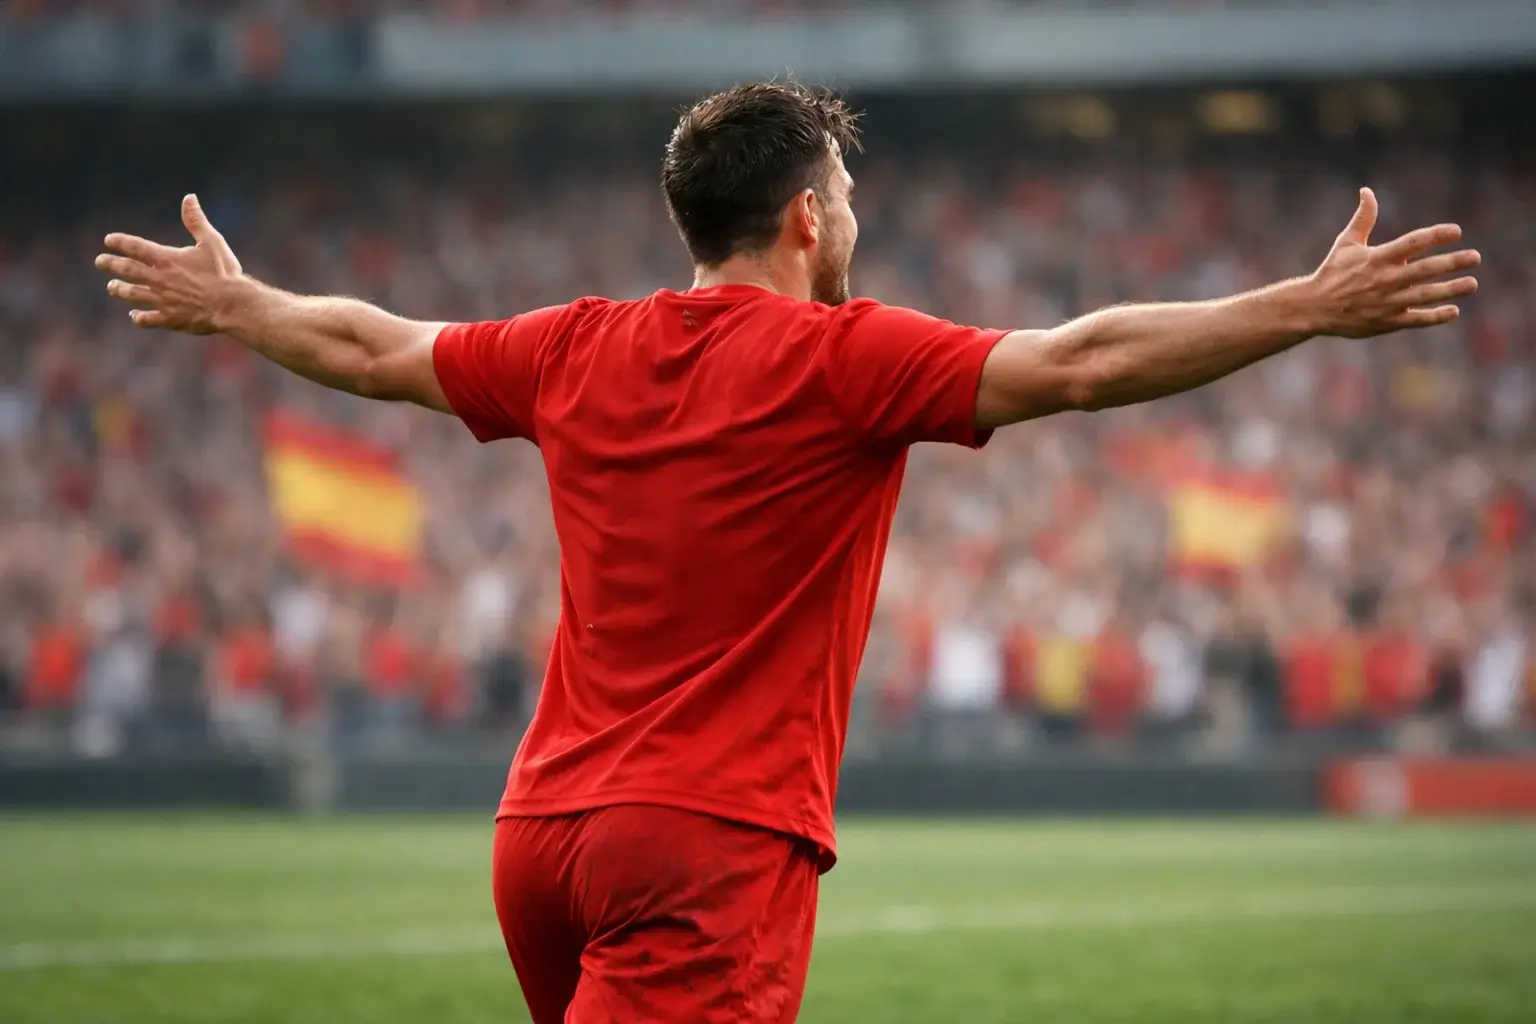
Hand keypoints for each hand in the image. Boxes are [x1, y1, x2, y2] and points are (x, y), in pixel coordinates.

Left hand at [95, 194, 243, 333]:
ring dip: (120, 290)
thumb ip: (196, 221)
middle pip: (127, 270)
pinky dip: (139, 317)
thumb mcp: (212, 242)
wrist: (232, 305)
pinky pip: (148, 319)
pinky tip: (134, 316)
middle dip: (111, 264)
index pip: (135, 247)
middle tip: (99, 262)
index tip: (108, 240)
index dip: (120, 242)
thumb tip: (189, 198)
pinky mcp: (170, 318)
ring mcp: (162, 300)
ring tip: (111, 287)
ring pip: (133, 294)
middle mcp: (158, 279)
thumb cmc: (224, 272)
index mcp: (166, 259)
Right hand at [1307, 187, 1479, 338]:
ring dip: (1451, 289)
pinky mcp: (1386, 321)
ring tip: (1471, 284)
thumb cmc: (1332, 272)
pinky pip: (1415, 319)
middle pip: (1426, 269)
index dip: (1436, 235)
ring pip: (1426, 296)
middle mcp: (1385, 280)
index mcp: (1377, 258)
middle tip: (1475, 257)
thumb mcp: (1345, 243)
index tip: (1456, 231)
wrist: (1313, 308)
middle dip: (1453, 263)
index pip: (1412, 243)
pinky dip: (1435, 316)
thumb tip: (1367, 191)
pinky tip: (1453, 311)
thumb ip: (1363, 218)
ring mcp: (1387, 302)